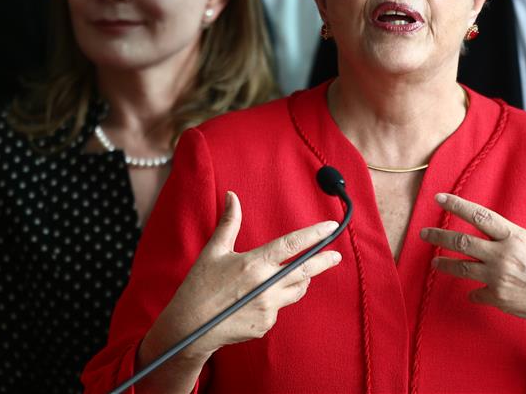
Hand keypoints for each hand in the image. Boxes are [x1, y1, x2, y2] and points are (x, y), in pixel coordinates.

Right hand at [146, 191, 342, 360]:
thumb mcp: (213, 251)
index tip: (331, 228)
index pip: (292, 245)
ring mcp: (267, 307)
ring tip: (293, 275)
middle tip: (336, 255)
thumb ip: (229, 223)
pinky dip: (275, 300)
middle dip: (324, 261)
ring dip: (299, 281)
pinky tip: (257, 300)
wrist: (189, 328)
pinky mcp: (265, 324)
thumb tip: (232, 196)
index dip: (314, 235)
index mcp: (254, 264)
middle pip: (305, 270)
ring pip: (296, 290)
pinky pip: (279, 308)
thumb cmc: (199, 286)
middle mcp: (265, 286)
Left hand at [419, 179, 525, 346]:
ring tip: (434, 261)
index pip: (479, 216)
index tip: (439, 198)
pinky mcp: (498, 298)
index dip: (457, 205)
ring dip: (445, 263)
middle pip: (462, 241)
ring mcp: (498, 278)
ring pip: (462, 267)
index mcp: (515, 236)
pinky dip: (472, 291)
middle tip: (423, 233)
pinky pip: (476, 293)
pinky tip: (469, 291)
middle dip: (439, 236)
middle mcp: (502, 256)